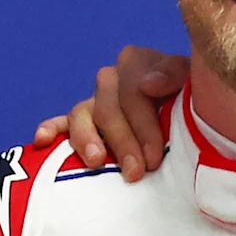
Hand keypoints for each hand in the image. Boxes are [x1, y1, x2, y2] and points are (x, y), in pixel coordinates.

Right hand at [32, 46, 187, 180]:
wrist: (193, 119)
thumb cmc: (194, 104)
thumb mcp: (194, 84)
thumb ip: (175, 76)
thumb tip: (148, 84)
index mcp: (138, 62)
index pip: (132, 89)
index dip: (143, 124)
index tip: (155, 157)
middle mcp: (113, 78)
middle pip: (108, 106)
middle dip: (123, 141)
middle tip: (136, 172)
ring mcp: (95, 100)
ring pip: (81, 113)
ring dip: (87, 139)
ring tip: (97, 162)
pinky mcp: (81, 120)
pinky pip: (61, 122)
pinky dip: (50, 129)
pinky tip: (42, 141)